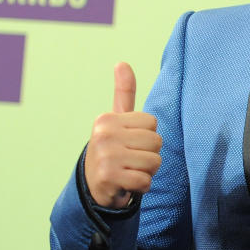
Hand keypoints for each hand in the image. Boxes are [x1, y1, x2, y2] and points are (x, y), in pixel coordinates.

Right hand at [84, 62, 162, 208]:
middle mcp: (104, 135)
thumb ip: (123, 92)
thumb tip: (122, 63)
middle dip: (149, 155)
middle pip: (156, 142)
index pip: (152, 123)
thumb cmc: (112, 149)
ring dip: (147, 172)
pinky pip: (145, 181)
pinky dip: (141, 187)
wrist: (93, 187)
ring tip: (129, 172)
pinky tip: (127, 185)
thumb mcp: (116, 120)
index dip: (147, 136)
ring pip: (154, 162)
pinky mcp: (109, 178)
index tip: (130, 144)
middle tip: (130, 161)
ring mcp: (105, 157)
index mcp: (107, 119)